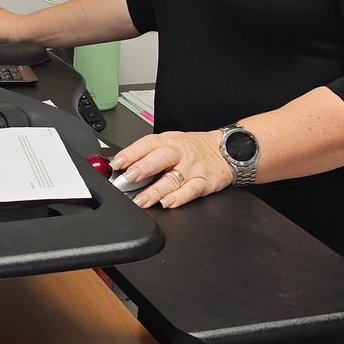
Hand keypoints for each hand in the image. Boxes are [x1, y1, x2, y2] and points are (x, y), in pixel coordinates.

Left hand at [111, 130, 235, 209]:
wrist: (227, 149)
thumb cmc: (194, 148)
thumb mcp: (171, 143)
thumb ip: (148, 154)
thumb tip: (121, 167)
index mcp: (168, 141)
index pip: (147, 144)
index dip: (130, 153)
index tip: (116, 164)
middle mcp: (180, 153)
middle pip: (160, 158)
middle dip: (142, 168)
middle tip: (127, 179)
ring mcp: (192, 168)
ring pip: (172, 179)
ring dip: (155, 191)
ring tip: (141, 200)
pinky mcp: (205, 181)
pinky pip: (191, 190)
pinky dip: (179, 197)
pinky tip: (168, 203)